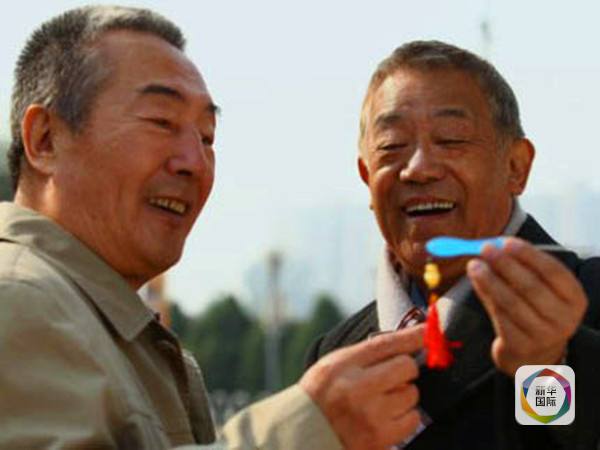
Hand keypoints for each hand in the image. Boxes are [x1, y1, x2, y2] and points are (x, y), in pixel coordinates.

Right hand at [299, 325, 423, 449]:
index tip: (429, 329)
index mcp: (342, 366)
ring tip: (381, 401)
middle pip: (406, 366)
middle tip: (388, 378)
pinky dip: (405, 417)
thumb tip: (404, 340)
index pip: (385, 344)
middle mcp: (357, 388)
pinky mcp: (381, 437)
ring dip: (403, 395)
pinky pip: (413, 419)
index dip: (412, 335)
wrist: (305, 435)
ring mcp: (371, 415)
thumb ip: (365, 353)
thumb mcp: (333, 366)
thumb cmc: (321, 397)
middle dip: (403, 370)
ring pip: (412, 393)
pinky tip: (386, 417)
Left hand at [467, 237, 586, 375]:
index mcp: (574, 298)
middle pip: (531, 287)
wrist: (536, 353)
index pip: (553, 272)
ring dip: (489, 281)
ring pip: (511, 303)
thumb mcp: (540, 288)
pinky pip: (500, 316)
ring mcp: (544, 336)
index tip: (507, 242)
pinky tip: (476, 282)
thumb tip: (494, 247)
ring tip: (474, 265)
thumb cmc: (536, 309)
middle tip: (486, 249)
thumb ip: (520, 267)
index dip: (529, 255)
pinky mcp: (521, 346)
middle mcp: (564, 319)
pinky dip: (486, 296)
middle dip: (506, 265)